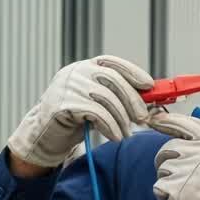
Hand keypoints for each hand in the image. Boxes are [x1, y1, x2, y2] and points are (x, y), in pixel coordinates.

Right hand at [8, 55, 153, 168]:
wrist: (47, 133)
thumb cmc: (78, 118)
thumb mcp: (100, 102)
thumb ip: (120, 96)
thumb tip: (152, 97)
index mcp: (86, 68)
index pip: (113, 63)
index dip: (133, 72)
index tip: (149, 85)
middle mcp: (76, 72)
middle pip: (113, 80)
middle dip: (133, 100)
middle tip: (143, 118)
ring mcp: (67, 86)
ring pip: (107, 98)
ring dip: (122, 119)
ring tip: (127, 133)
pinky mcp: (62, 103)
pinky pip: (96, 113)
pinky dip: (111, 126)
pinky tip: (115, 136)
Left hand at [147, 112, 199, 199]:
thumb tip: (178, 131)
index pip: (185, 124)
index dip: (167, 121)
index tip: (155, 119)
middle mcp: (199, 153)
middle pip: (168, 150)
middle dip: (167, 162)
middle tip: (180, 176)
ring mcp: (186, 170)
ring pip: (162, 169)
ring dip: (168, 180)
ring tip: (185, 190)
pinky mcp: (175, 187)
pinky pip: (159, 187)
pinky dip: (165, 195)